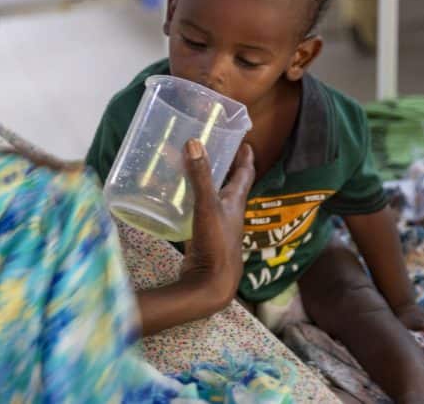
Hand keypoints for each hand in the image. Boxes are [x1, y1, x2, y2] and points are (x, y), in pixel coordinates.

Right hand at [179, 139, 253, 311]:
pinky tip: (178, 198)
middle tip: (214, 150)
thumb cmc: (216, 242)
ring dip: (207, 184)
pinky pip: (198, 212)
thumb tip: (194, 142)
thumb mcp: (208, 205)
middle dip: (225, 167)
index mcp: (236, 201)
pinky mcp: (203, 236)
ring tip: (192, 169)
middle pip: (231, 184)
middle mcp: (230, 211)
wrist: (211, 282)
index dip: (245, 158)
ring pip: (214, 198)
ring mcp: (217, 225)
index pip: (245, 173)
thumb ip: (200, 176)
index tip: (245, 143)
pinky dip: (192, 201)